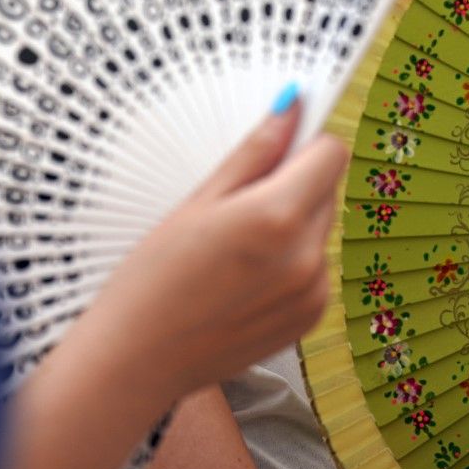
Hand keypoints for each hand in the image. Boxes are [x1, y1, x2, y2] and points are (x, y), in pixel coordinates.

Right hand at [83, 94, 348, 402]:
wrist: (137, 361)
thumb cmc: (151, 279)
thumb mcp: (198, 202)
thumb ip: (255, 152)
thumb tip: (292, 107)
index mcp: (278, 218)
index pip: (331, 153)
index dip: (303, 145)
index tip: (275, 149)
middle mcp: (307, 258)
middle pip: (326, 190)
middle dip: (293, 185)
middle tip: (235, 205)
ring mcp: (313, 293)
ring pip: (319, 229)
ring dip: (291, 226)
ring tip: (232, 249)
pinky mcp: (310, 319)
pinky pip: (314, 268)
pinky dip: (290, 263)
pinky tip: (241, 278)